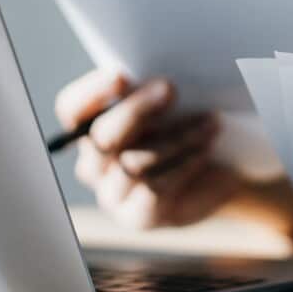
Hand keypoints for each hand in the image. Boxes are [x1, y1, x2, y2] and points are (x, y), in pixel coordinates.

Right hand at [55, 69, 241, 228]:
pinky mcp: (137, 216)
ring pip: (133, 164)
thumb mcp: (171, 103)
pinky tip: (206, 147)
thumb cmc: (189, 125)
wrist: (219, 173)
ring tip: (210, 120)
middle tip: (170, 88)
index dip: (92, 92)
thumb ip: (152, 89)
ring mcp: (112, 194)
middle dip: (136, 110)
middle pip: (101, 137)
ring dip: (177, 137)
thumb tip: (156, 79)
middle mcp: (93, 163)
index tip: (122, 75)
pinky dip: (184, 163)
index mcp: (90, 128)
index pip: (72, 109)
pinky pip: (155, 188)